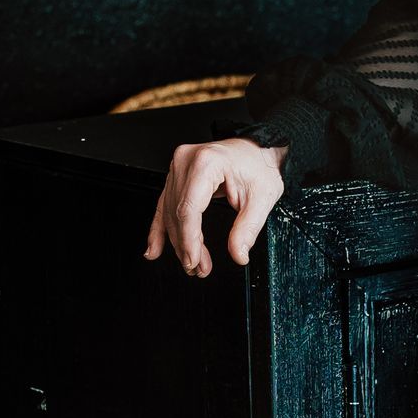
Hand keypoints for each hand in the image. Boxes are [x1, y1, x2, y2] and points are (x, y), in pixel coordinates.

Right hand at [144, 135, 287, 278]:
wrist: (258, 149)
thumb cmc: (260, 167)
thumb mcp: (262, 198)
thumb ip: (247, 228)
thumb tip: (238, 255)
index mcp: (207, 163)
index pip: (189, 209)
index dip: (189, 240)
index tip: (193, 261)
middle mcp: (186, 161)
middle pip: (178, 213)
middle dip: (186, 245)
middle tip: (198, 268)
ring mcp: (178, 166)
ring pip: (169, 212)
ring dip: (178, 241)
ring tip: (192, 264)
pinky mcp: (176, 174)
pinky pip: (165, 204)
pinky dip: (161, 228)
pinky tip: (154, 248)